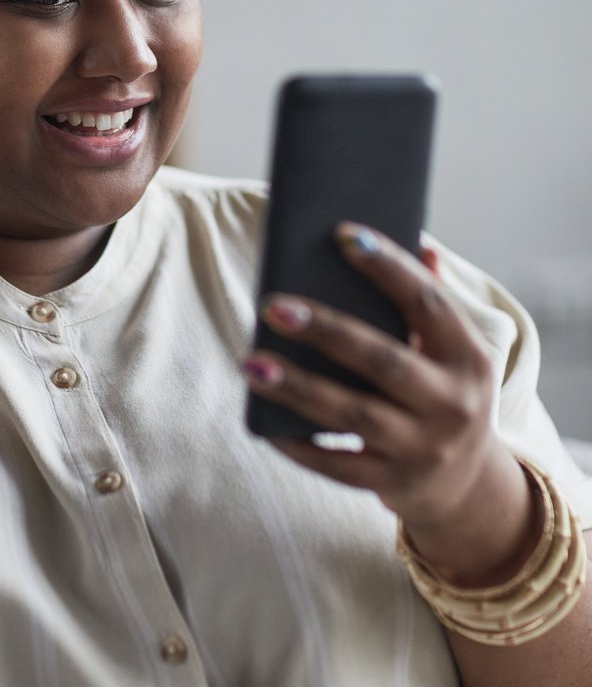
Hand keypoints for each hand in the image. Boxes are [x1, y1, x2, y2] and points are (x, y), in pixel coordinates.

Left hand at [244, 222, 530, 555]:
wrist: (467, 486)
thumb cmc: (443, 391)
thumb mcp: (453, 349)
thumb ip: (432, 297)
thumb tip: (419, 241)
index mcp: (469, 356)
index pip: (428, 303)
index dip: (388, 267)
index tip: (342, 234)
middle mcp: (453, 404)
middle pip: (382, 360)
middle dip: (325, 331)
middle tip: (272, 305)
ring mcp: (424, 449)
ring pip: (352, 414)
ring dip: (297, 387)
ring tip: (251, 361)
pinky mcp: (393, 484)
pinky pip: (337, 464)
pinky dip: (299, 444)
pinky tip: (263, 420)